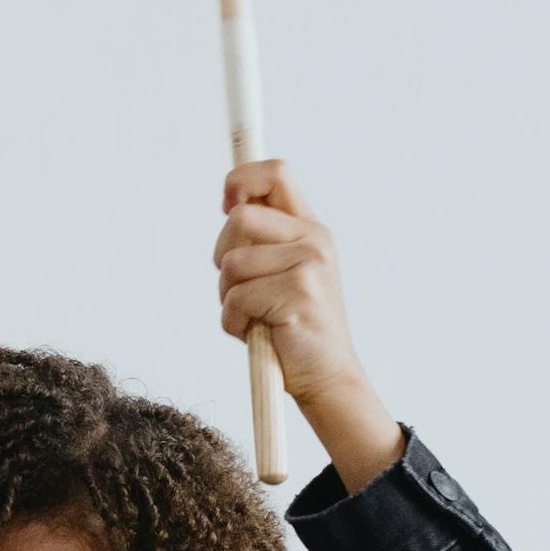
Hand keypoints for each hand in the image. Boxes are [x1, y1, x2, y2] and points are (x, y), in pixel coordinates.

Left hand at [217, 162, 402, 487]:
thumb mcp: (280, 274)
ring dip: (228, 298)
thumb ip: (262, 240)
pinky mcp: (298, 293)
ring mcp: (309, 264)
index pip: (274, 172)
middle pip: (239, 219)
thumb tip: (229, 206)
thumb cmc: (292, 330)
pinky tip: (257, 334)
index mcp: (309, 228)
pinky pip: (235, 299)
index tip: (225, 206)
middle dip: (222, 258)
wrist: (327, 379)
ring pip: (231, 263)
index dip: (240, 180)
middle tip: (241, 290)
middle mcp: (314, 238)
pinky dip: (233, 323)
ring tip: (254, 317)